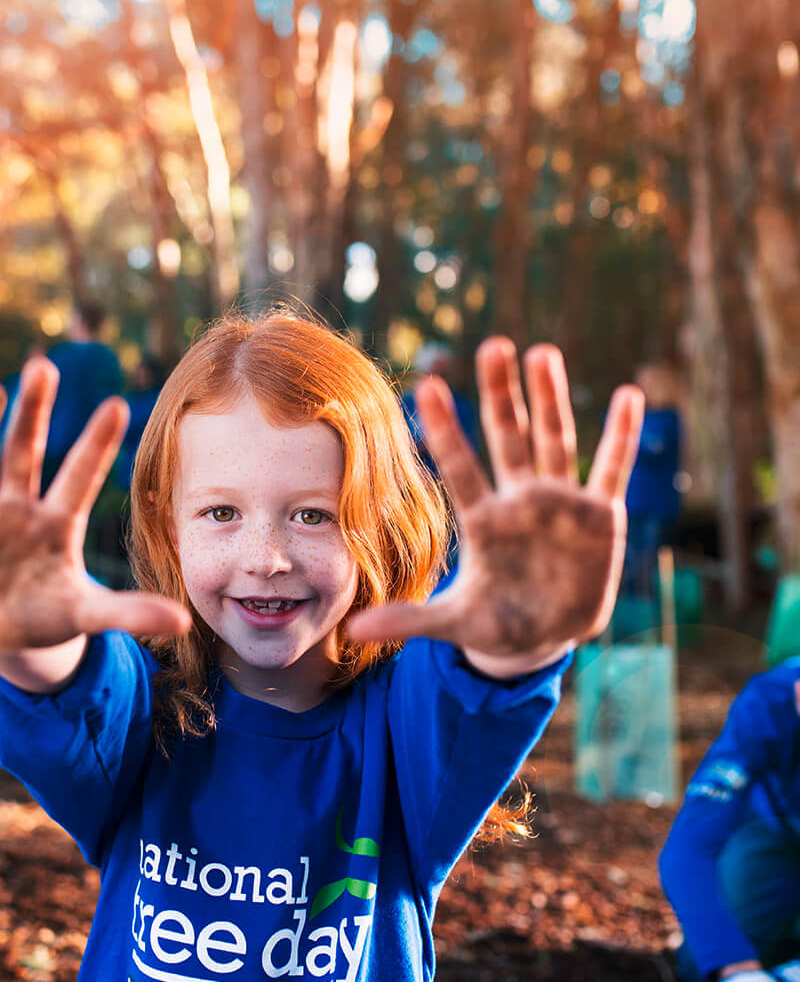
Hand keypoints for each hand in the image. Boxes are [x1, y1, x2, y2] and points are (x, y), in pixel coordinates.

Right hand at [0, 357, 190, 651]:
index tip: (117, 405)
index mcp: (58, 521)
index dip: (97, 444)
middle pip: (26, 452)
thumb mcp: (87, 614)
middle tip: (43, 367)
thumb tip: (182, 622)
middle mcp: (18, 507)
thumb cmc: (48, 613)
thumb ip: (128, 612)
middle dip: (33, 412)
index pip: (81, 475)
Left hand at [347, 338, 643, 674]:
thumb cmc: (494, 623)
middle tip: (493, 346)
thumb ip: (408, 619)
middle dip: (502, 394)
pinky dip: (622, 436)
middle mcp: (520, 501)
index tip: (428, 387)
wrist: (543, 635)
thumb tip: (352, 630)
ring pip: (555, 441)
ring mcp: (560, 504)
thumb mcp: (453, 623)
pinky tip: (628, 396)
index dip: (447, 431)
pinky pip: (612, 470)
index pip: (460, 468)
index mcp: (484, 521)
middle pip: (509, 437)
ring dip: (552, 399)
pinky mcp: (600, 517)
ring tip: (543, 352)